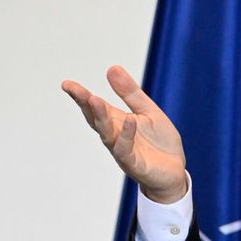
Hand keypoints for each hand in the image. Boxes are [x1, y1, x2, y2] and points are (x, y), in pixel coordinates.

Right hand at [62, 65, 187, 203]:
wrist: (174, 172)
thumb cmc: (159, 143)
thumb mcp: (148, 111)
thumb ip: (130, 93)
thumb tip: (112, 67)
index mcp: (117, 122)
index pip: (95, 108)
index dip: (81, 96)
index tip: (67, 84)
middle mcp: (115, 136)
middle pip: (96, 119)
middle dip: (85, 104)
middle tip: (74, 89)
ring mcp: (123, 151)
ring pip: (107, 134)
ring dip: (100, 117)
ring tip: (94, 100)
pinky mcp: (135, 164)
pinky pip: (126, 150)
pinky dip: (126, 135)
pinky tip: (129, 120)